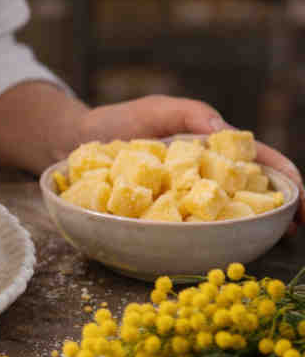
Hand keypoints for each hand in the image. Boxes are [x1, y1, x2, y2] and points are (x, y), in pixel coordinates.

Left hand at [72, 94, 304, 230]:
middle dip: (279, 213)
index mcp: (215, 152)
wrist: (75, 140)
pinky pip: (190, 232)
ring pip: (227, 220)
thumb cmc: (120, 121)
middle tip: (292, 228)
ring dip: (249, 231)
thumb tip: (222, 129)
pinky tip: (216, 247)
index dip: (290, 183)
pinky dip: (208, 241)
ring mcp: (185, 202)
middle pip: (254, 198)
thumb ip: (190, 113)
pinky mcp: (161, 218)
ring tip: (265, 240)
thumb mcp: (158, 108)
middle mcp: (206, 180)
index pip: (263, 165)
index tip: (302, 201)